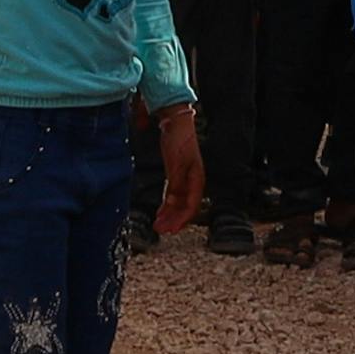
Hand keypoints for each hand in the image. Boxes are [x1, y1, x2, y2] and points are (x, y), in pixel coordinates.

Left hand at [149, 106, 203, 235]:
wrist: (175, 123)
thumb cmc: (179, 141)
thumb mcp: (177, 164)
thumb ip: (176, 184)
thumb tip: (175, 204)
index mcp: (196, 180)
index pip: (192, 206)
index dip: (182, 220)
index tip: (171, 230)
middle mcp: (192, 181)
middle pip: (185, 207)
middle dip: (173, 220)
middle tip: (161, 230)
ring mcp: (185, 178)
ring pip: (178, 203)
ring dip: (169, 215)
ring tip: (158, 224)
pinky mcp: (176, 174)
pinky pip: (173, 195)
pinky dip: (167, 205)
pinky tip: (160, 212)